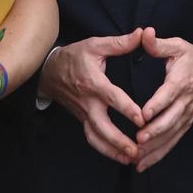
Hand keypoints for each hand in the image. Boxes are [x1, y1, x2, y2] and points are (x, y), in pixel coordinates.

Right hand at [39, 30, 146, 164]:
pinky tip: (120, 157)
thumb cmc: (75, 56)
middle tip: (136, 149)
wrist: (49, 70)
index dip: (127, 109)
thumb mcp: (96, 45)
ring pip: (96, 137)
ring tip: (131, 158)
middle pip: (102, 126)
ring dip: (113, 150)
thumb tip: (143, 33)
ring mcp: (83, 114)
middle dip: (119, 140)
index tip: (142, 119)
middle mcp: (88, 102)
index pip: (112, 98)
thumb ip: (120, 43)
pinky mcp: (82, 120)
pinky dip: (105, 150)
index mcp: (94, 83)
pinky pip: (92, 138)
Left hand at [134, 27, 192, 172]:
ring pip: (171, 135)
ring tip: (137, 159)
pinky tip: (143, 165)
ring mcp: (186, 116)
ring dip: (154, 148)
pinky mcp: (186, 124)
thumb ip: (158, 44)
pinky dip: (159, 154)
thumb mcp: (178, 46)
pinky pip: (173, 142)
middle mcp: (184, 102)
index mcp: (181, 82)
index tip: (143, 114)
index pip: (168, 95)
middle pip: (170, 120)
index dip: (157, 105)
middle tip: (138, 141)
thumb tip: (144, 33)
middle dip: (154, 132)